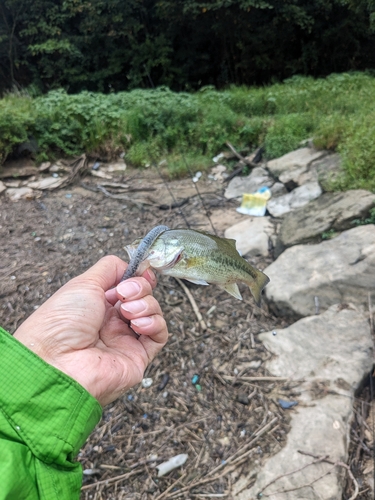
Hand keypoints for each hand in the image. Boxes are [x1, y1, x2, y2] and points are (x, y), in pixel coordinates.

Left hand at [13, 256, 168, 405]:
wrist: (55, 362)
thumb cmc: (60, 323)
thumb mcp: (84, 283)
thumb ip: (110, 269)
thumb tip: (132, 266)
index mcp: (98, 305)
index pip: (129, 286)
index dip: (138, 278)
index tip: (140, 272)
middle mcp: (113, 322)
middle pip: (143, 296)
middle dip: (140, 288)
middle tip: (124, 294)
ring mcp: (125, 340)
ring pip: (153, 313)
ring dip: (146, 305)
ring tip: (127, 311)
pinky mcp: (137, 357)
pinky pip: (159, 335)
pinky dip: (155, 323)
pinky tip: (138, 323)